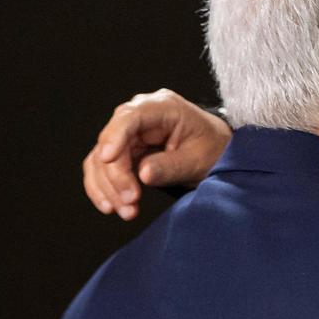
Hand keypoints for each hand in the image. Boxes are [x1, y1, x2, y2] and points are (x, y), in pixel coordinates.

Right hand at [82, 89, 232, 219]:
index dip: (115, 136)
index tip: (109, 159)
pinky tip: (111, 206)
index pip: (130, 116)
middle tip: (130, 202)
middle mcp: (141, 116)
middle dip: (116, 176)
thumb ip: (171, 166)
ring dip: (108, 187)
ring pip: (101, 158)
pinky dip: (104, 188)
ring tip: (127, 211)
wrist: (217, 150)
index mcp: (163, 107)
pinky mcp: (124, 151)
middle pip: (111, 142)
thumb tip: (143, 174)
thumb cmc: (212, 148)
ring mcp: (129, 133)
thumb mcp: (199, 159)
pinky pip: (103, 168)